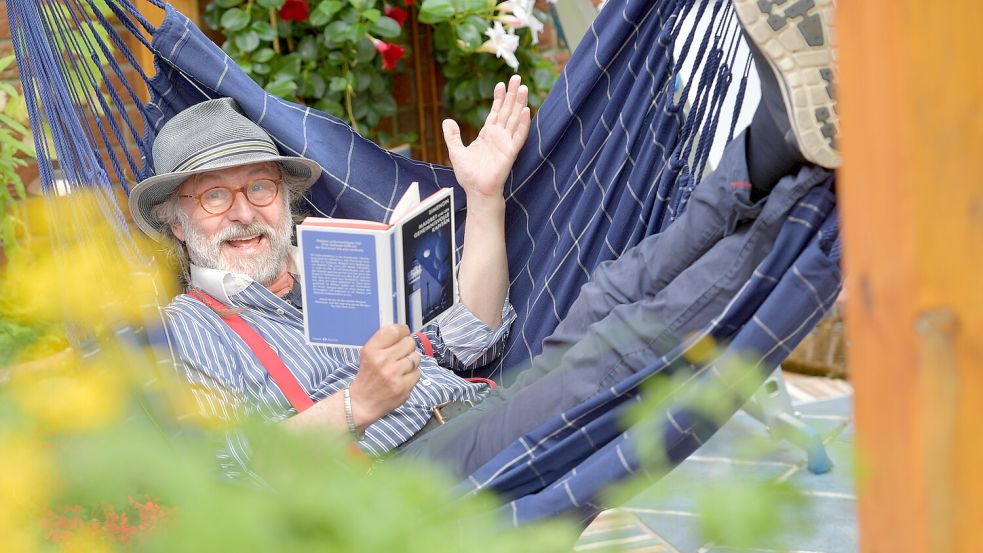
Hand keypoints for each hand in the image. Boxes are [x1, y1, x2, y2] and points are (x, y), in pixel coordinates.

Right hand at [349, 324, 419, 428]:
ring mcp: (394, 375)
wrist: (363, 402)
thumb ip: (384, 341)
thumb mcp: (368, 353)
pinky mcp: (403, 387)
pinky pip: (417, 372)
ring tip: (400, 367)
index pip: (395, 330)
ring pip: (416, 357)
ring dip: (411, 361)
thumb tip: (405, 330)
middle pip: (409, 342)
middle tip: (400, 355)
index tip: (403, 335)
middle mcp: (382, 360)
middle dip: (407, 347)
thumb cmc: (368, 375)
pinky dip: (412, 374)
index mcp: (372, 350)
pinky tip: (402, 378)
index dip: (402, 331)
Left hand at [442, 74, 530, 200]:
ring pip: (514, 119)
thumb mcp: (455, 151)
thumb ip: (452, 136)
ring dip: (519, 104)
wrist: (476, 191)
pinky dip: (523, 124)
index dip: (498, 98)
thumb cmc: (468, 175)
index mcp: (487, 135)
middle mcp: (498, 136)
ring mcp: (506, 143)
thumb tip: (447, 121)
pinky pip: (519, 136)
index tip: (501, 84)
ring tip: (523, 88)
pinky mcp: (510, 152)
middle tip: (516, 78)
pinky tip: (526, 111)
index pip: (495, 112)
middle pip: (507, 111)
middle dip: (512, 94)